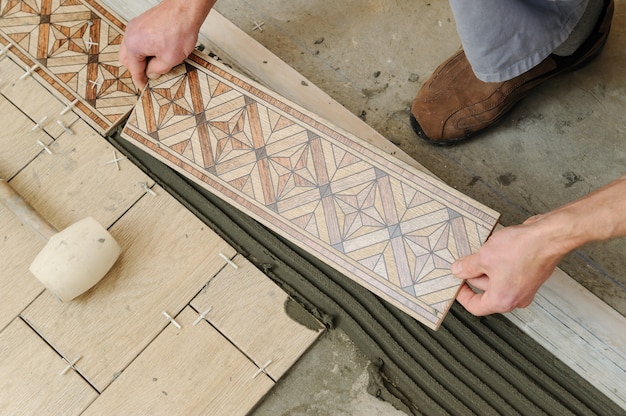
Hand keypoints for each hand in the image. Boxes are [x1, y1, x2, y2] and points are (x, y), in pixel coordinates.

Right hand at [119, 0, 215, 88]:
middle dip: (137, 69)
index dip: (140, 81)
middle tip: (148, 76)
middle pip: (127, 59)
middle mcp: (130, 34)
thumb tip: (151, 73)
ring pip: (131, 48)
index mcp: (133, 46)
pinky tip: (155, 50)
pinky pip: (138, 39)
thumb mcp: (170, 59)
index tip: (144, 86)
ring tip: (154, 63)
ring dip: (140, 58)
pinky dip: (143, 47)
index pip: (134, 70)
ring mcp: (135, 26)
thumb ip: (157, 70)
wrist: (185, 10)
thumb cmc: (178, 29)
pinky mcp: (142, 21)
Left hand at [452, 174, 625, 315]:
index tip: (456, 284)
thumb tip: (458, 270)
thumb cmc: (523, 250)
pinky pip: (508, 270)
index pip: (475, 307)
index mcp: (502, 300)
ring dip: (487, 265)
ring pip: (497, 278)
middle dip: (474, 275)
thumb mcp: (484, 257)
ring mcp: (525, 286)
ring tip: (481, 250)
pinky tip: (494, 246)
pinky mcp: (530, 273)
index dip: (462, 295)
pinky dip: (499, 261)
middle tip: (465, 261)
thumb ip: (467, 266)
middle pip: (486, 291)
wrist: (549, 236)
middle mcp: (516, 297)